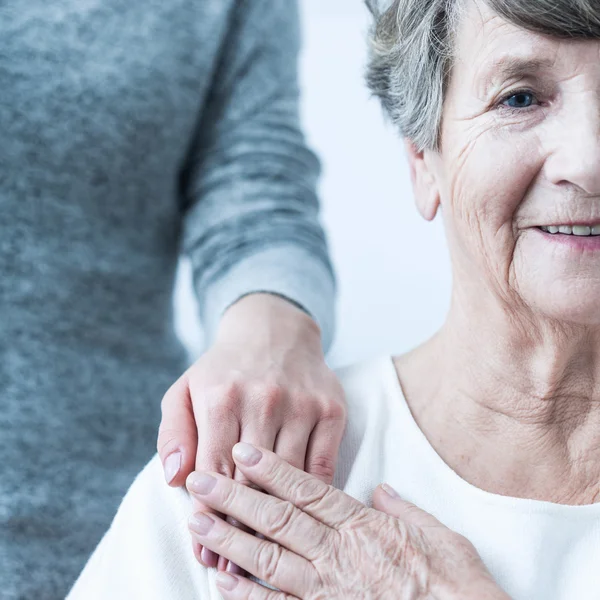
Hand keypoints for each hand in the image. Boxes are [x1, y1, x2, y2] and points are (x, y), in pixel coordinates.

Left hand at [156, 293, 346, 571]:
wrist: (274, 329)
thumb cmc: (224, 368)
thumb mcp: (185, 390)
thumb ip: (173, 433)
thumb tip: (176, 479)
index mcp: (221, 397)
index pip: (211, 471)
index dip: (208, 517)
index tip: (204, 552)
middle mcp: (263, 399)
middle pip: (250, 481)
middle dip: (239, 528)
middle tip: (233, 565)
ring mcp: (301, 405)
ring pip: (288, 479)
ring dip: (277, 521)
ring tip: (267, 554)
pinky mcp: (331, 409)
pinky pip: (323, 466)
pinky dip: (312, 498)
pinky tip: (303, 520)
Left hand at [185, 443, 510, 599]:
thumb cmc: (458, 585)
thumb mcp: (440, 534)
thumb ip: (403, 507)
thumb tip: (379, 488)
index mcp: (364, 526)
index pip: (308, 489)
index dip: (271, 469)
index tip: (242, 451)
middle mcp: (341, 554)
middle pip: (279, 519)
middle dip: (236, 498)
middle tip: (201, 482)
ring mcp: (330, 590)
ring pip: (270, 560)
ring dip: (230, 540)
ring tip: (199, 523)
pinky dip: (248, 597)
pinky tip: (222, 583)